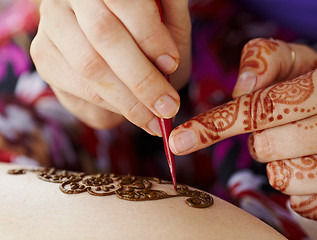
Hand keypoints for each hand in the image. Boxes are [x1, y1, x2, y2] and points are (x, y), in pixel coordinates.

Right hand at [30, 0, 190, 133]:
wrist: (116, 47)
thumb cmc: (148, 33)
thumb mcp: (168, 21)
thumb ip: (171, 19)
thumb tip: (169, 56)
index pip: (126, 3)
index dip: (150, 36)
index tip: (172, 64)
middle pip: (104, 34)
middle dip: (141, 78)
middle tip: (167, 106)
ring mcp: (52, 24)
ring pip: (89, 64)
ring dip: (127, 99)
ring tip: (153, 117)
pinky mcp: (43, 54)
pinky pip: (77, 86)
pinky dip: (109, 104)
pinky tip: (130, 112)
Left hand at [170, 38, 316, 224]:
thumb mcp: (307, 64)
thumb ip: (269, 59)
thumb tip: (240, 86)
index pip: (259, 107)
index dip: (215, 124)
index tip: (180, 139)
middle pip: (264, 147)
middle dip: (265, 140)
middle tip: (291, 129)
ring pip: (281, 178)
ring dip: (285, 164)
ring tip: (313, 148)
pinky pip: (302, 203)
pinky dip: (304, 188)